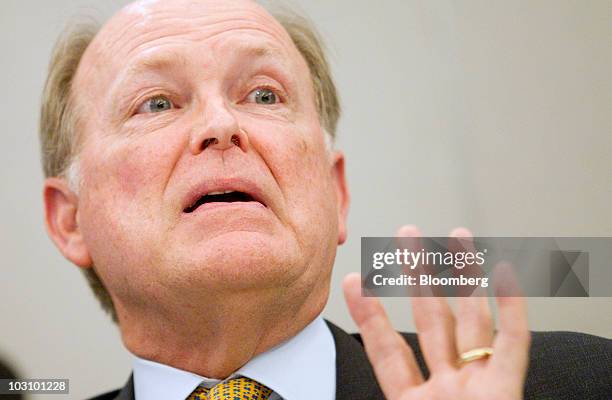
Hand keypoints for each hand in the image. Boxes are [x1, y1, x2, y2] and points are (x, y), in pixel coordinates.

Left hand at [343, 225, 530, 399]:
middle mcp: (447, 389)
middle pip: (431, 320)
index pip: (386, 350)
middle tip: (407, 238)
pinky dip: (513, 309)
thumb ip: (386, 386)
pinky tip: (505, 273)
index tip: (353, 280)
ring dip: (465, 277)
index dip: (369, 314)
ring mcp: (477, 389)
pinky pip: (513, 345)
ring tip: (458, 238)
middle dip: (420, 275)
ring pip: (472, 321)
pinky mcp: (506, 394)